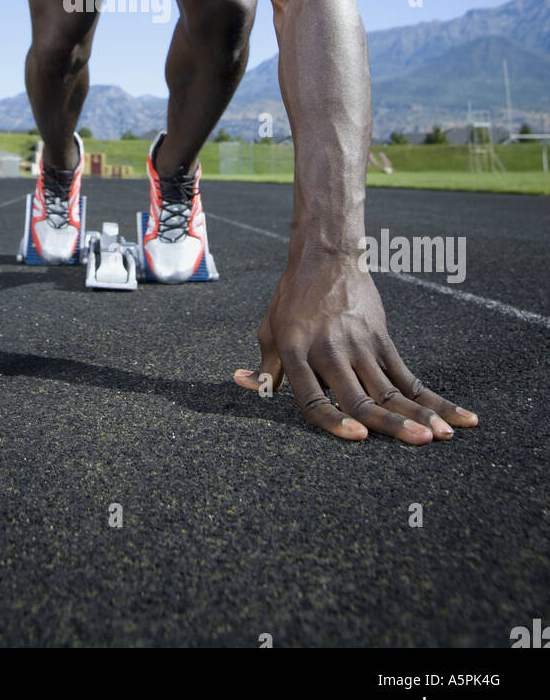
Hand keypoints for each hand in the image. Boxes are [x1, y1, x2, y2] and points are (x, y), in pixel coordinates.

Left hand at [234, 258, 478, 442]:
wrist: (325, 256)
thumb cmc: (291, 299)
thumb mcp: (270, 330)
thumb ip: (266, 367)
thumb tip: (245, 385)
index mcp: (297, 352)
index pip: (314, 397)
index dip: (335, 421)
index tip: (359, 437)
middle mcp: (330, 350)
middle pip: (360, 396)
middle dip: (390, 423)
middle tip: (418, 443)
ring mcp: (360, 344)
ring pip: (390, 389)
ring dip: (417, 415)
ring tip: (439, 437)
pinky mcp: (382, 338)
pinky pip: (408, 376)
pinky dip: (432, 400)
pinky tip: (454, 417)